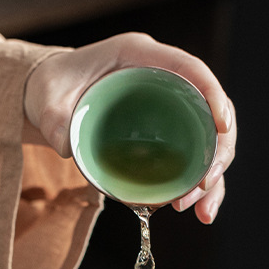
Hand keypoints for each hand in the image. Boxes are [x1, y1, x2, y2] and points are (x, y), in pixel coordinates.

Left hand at [23, 33, 235, 223]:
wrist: (49, 95)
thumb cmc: (52, 85)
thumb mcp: (46, 96)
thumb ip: (52, 116)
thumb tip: (68, 147)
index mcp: (142, 57)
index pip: (191, 70)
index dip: (214, 95)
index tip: (222, 125)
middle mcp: (164, 81)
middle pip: (211, 112)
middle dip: (217, 152)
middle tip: (202, 186)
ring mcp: (169, 110)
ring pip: (209, 142)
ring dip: (213, 179)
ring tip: (202, 212)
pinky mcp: (166, 135)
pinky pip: (191, 160)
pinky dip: (197, 187)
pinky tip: (198, 212)